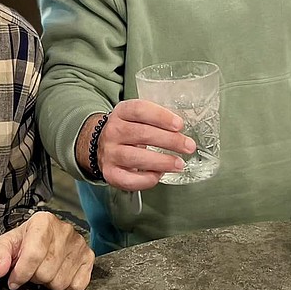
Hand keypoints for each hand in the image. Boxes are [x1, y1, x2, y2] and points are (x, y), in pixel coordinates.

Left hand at [0, 211, 93, 289]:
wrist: (46, 235)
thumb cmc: (27, 240)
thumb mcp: (8, 242)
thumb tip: (0, 269)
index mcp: (43, 223)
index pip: (33, 255)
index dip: (21, 273)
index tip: (14, 280)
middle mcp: (64, 231)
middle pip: (46, 272)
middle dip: (35, 277)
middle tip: (33, 269)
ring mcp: (78, 244)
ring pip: (60, 281)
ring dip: (49, 282)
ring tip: (46, 268)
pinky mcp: (88, 257)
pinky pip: (77, 285)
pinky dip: (66, 285)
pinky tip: (59, 272)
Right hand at [79, 99, 194, 190]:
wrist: (102, 145)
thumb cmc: (129, 130)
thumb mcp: (137, 117)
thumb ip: (157, 119)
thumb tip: (182, 130)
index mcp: (121, 112)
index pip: (139, 110)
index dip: (161, 117)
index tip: (179, 125)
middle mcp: (113, 131)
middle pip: (142, 134)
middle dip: (170, 141)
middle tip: (188, 146)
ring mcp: (109, 153)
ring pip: (135, 157)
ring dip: (161, 161)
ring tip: (179, 164)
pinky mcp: (110, 173)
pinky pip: (128, 179)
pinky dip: (147, 179)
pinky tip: (159, 175)